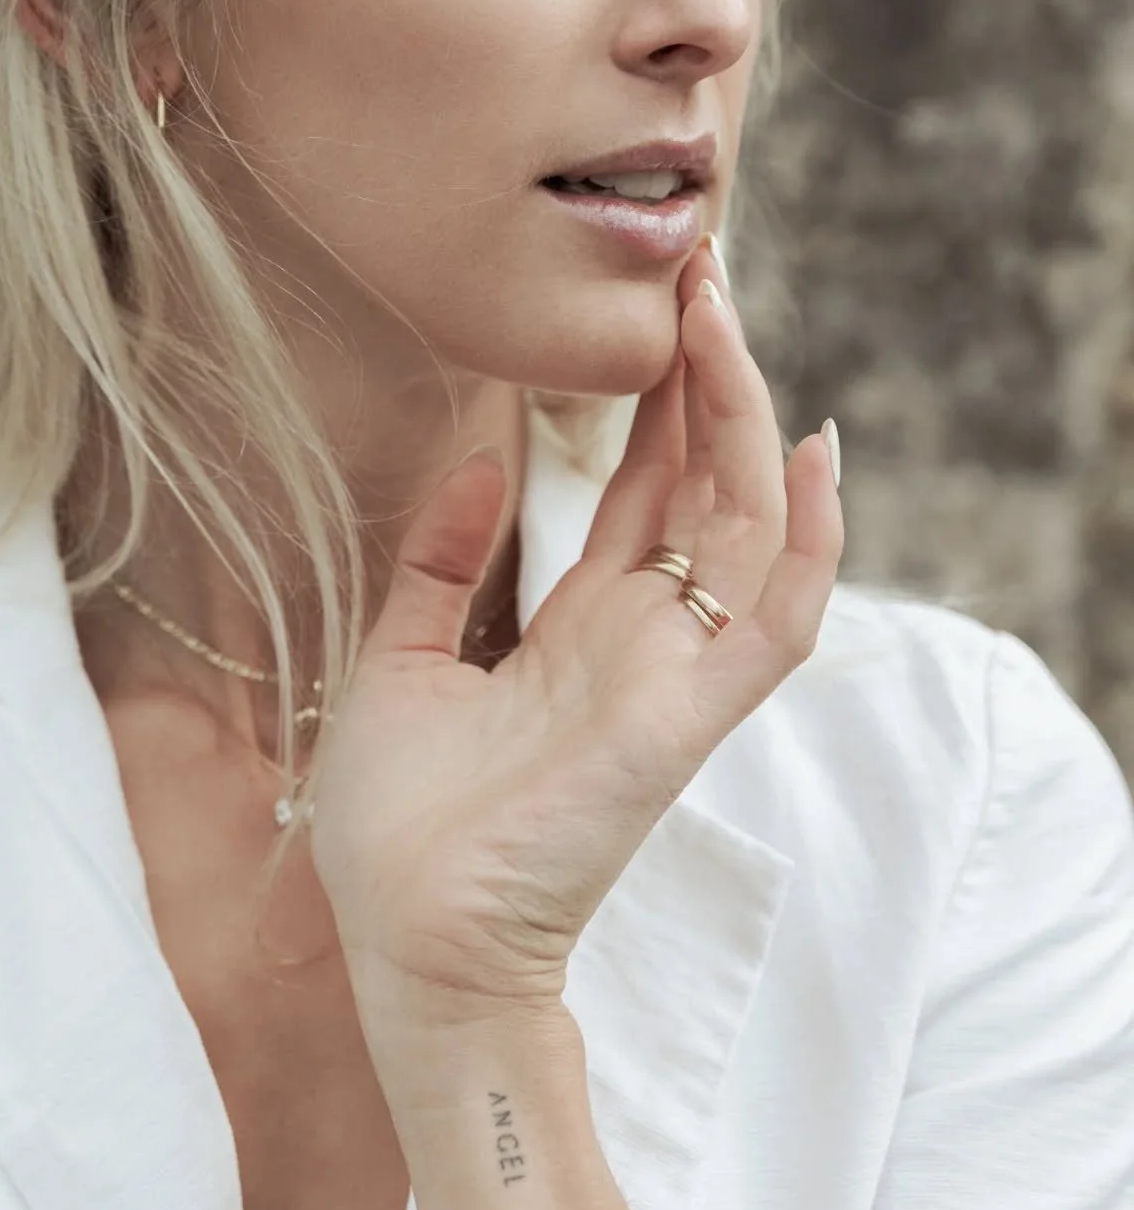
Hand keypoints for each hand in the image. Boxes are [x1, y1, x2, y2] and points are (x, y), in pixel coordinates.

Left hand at [309, 241, 843, 1031]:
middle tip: (701, 269)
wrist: (406, 939)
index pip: (645, 487)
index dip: (659, 397)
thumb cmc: (399, 820)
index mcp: (580, 623)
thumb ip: (442, 563)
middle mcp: (642, 636)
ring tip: (723, 318)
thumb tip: (476, 461)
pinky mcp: (685, 718)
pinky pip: (775, 622)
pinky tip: (809, 452)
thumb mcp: (401, 657)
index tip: (661, 304)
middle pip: (700, 481)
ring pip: (744, 523)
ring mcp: (672, 673)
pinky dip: (807, 539)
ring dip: (743, 418)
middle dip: (706, 375)